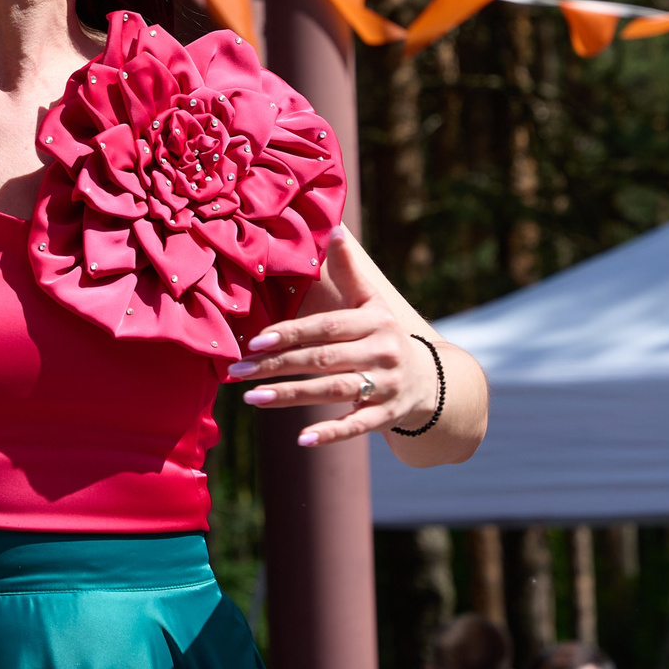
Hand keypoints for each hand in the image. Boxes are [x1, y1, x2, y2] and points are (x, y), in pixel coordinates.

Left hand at [224, 238, 435, 447]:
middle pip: (323, 359)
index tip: (254, 341)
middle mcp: (383, 352)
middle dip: (277, 366)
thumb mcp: (373, 302)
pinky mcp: (388, 416)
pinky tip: (301, 440)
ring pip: (334, 392)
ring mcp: (387, 386)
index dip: (289, 333)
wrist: (431, 380)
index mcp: (376, 321)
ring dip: (291, 396)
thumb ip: (350, 271)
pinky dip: (331, 433)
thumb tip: (333, 228)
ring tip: (252, 398)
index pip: (326, 327)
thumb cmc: (385, 335)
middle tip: (237, 371)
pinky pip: (357, 426)